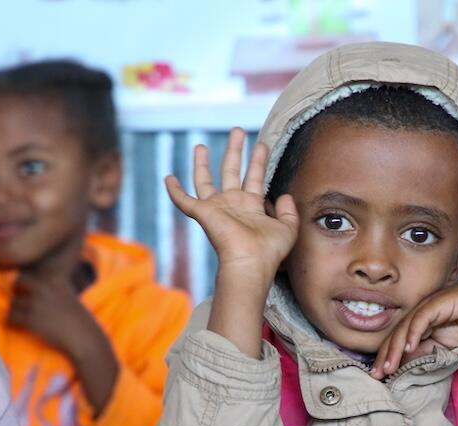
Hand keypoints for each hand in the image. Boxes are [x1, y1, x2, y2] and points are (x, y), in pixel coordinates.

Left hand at [9, 270, 118, 411]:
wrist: (84, 337)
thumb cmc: (80, 319)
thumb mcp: (69, 295)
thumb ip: (52, 289)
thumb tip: (32, 288)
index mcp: (55, 279)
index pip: (31, 274)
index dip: (27, 284)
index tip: (30, 293)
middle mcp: (44, 287)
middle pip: (17, 281)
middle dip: (17, 291)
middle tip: (22, 303)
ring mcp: (36, 302)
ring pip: (13, 302)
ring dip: (15, 310)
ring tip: (23, 318)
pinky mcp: (30, 318)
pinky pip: (11, 317)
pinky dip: (13, 322)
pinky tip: (20, 326)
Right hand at [164, 128, 298, 283]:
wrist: (251, 262)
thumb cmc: (269, 251)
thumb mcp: (288, 228)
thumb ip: (289, 211)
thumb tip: (284, 194)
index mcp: (251, 206)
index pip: (254, 178)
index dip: (258, 161)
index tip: (262, 145)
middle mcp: (233, 205)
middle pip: (232, 171)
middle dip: (234, 150)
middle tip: (236, 131)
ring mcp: (217, 208)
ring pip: (205, 180)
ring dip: (202, 162)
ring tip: (200, 145)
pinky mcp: (203, 213)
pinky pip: (184, 201)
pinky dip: (175, 191)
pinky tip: (168, 178)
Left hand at [371, 279, 457, 378]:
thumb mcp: (443, 347)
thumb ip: (424, 353)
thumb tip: (403, 365)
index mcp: (419, 323)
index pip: (398, 341)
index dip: (387, 358)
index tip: (378, 375)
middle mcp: (419, 313)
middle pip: (396, 335)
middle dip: (385, 356)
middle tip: (376, 374)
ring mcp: (426, 307)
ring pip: (404, 328)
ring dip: (395, 349)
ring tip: (389, 367)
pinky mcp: (436, 303)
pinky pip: (421, 319)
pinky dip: (413, 333)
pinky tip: (408, 347)